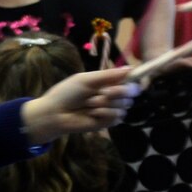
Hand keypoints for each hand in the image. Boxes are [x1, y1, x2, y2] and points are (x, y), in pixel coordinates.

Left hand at [22, 66, 136, 144]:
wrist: (55, 113)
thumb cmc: (67, 93)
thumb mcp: (86, 80)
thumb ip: (108, 75)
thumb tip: (130, 68)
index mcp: (108, 82)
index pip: (130, 79)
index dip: (135, 78)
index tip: (136, 76)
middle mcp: (113, 95)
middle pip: (132, 92)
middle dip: (119, 91)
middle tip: (104, 92)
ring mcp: (111, 109)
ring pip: (124, 104)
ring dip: (105, 103)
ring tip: (88, 104)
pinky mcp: (108, 122)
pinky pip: (116, 116)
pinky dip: (103, 113)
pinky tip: (91, 114)